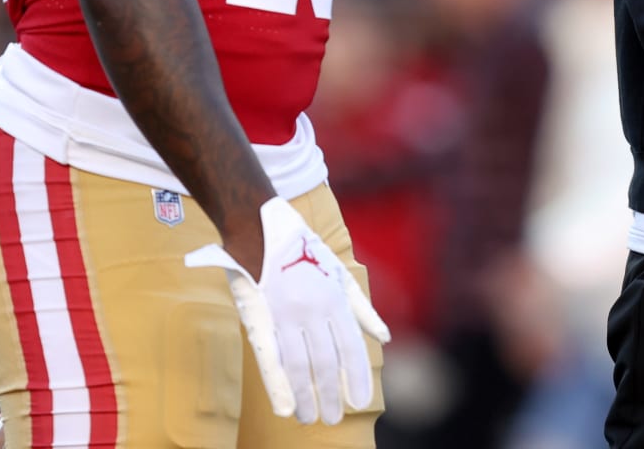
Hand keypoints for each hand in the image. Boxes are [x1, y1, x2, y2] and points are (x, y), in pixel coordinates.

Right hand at [186, 198, 390, 423]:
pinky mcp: (259, 317)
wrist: (259, 225)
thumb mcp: (340, 273)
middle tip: (332, 419)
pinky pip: (270, 358)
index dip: (356, 377)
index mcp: (334, 299)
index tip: (360, 401)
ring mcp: (284, 315)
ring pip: (298, 366)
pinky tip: (286, 407)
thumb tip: (384, 337)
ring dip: (306, 396)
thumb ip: (362, 309)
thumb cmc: (304, 250)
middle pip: (325, 362)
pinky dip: (278, 385)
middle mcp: (312, 309)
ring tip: (311, 418)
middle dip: (331, 395)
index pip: (350, 347)